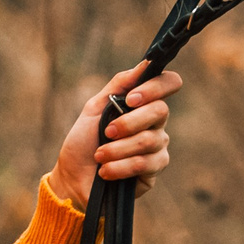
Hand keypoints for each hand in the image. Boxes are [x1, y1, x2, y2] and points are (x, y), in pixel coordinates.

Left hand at [51, 61, 180, 207]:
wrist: (73, 178)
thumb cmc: (83, 142)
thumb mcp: (95, 107)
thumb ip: (119, 84)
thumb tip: (145, 64)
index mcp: (143, 104)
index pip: (169, 83)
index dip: (156, 87)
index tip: (131, 98)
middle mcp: (155, 124)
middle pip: (160, 111)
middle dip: (128, 122)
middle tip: (106, 132)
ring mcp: (157, 147)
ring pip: (149, 140)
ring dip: (117, 148)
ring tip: (99, 156)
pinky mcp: (153, 171)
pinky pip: (144, 164)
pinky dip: (120, 166)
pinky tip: (105, 171)